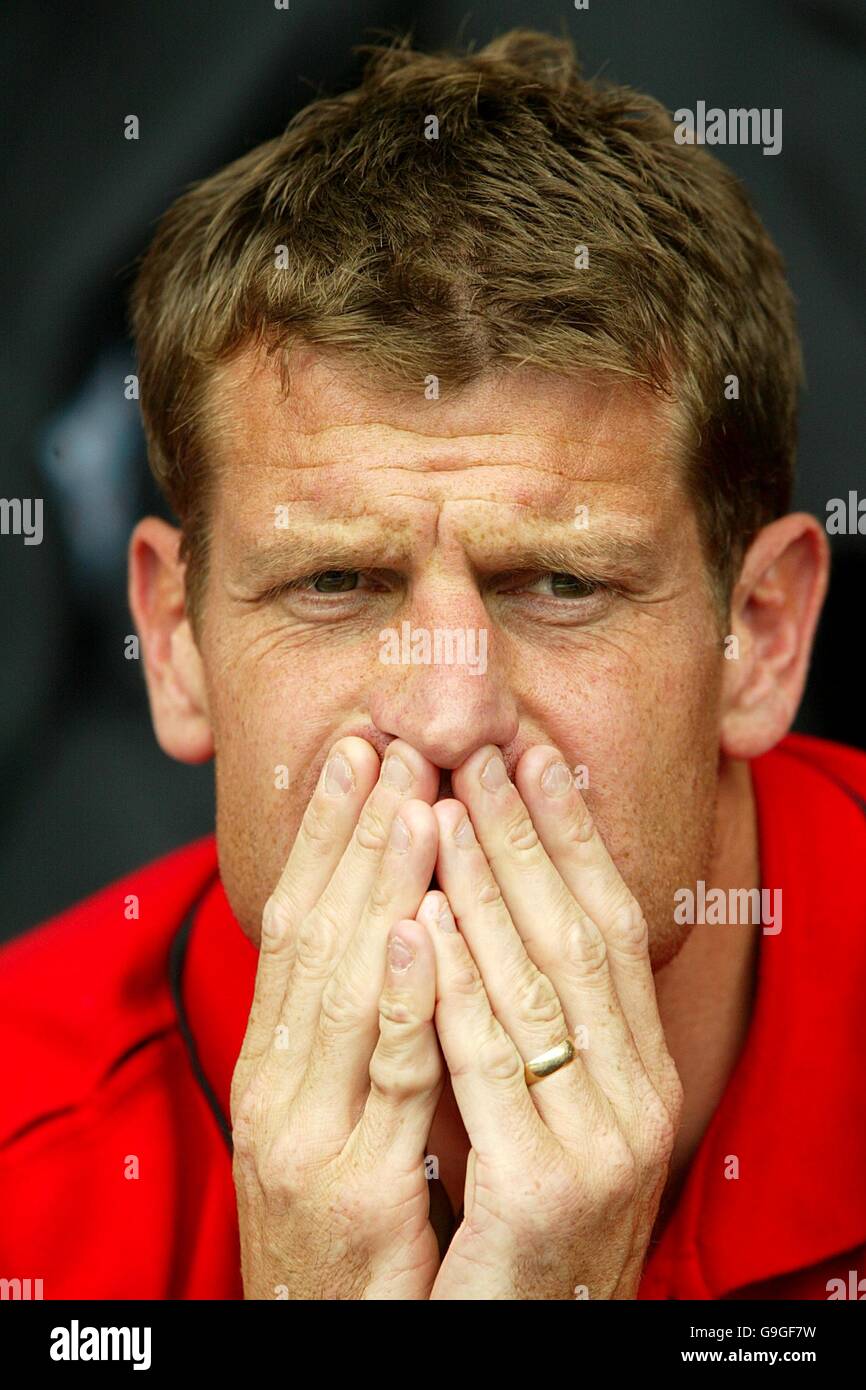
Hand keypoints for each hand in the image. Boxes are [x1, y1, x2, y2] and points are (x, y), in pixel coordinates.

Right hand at [230, 738, 445, 1299]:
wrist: (329, 1341)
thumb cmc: (349, 1228)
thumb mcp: (341, 1113)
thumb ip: (359, 1027)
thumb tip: (397, 925)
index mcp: (277, 1058)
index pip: (297, 921)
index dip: (328, 833)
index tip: (359, 752)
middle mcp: (275, 1081)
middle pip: (312, 932)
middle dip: (353, 832)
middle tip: (387, 741)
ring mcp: (305, 1132)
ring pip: (342, 984)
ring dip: (377, 884)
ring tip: (413, 798)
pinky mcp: (349, 1185)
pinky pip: (383, 1078)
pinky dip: (395, 998)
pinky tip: (410, 929)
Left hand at [418, 744, 683, 1299]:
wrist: (521, 1347)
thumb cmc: (523, 1226)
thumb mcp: (548, 1112)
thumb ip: (538, 1025)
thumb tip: (497, 910)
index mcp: (640, 1069)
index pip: (610, 925)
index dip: (573, 837)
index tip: (533, 757)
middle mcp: (637, 1098)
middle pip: (578, 935)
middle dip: (527, 836)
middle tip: (482, 750)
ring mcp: (598, 1144)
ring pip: (534, 983)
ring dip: (485, 883)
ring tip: (440, 800)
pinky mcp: (541, 1190)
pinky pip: (487, 1065)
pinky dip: (452, 983)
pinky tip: (423, 916)